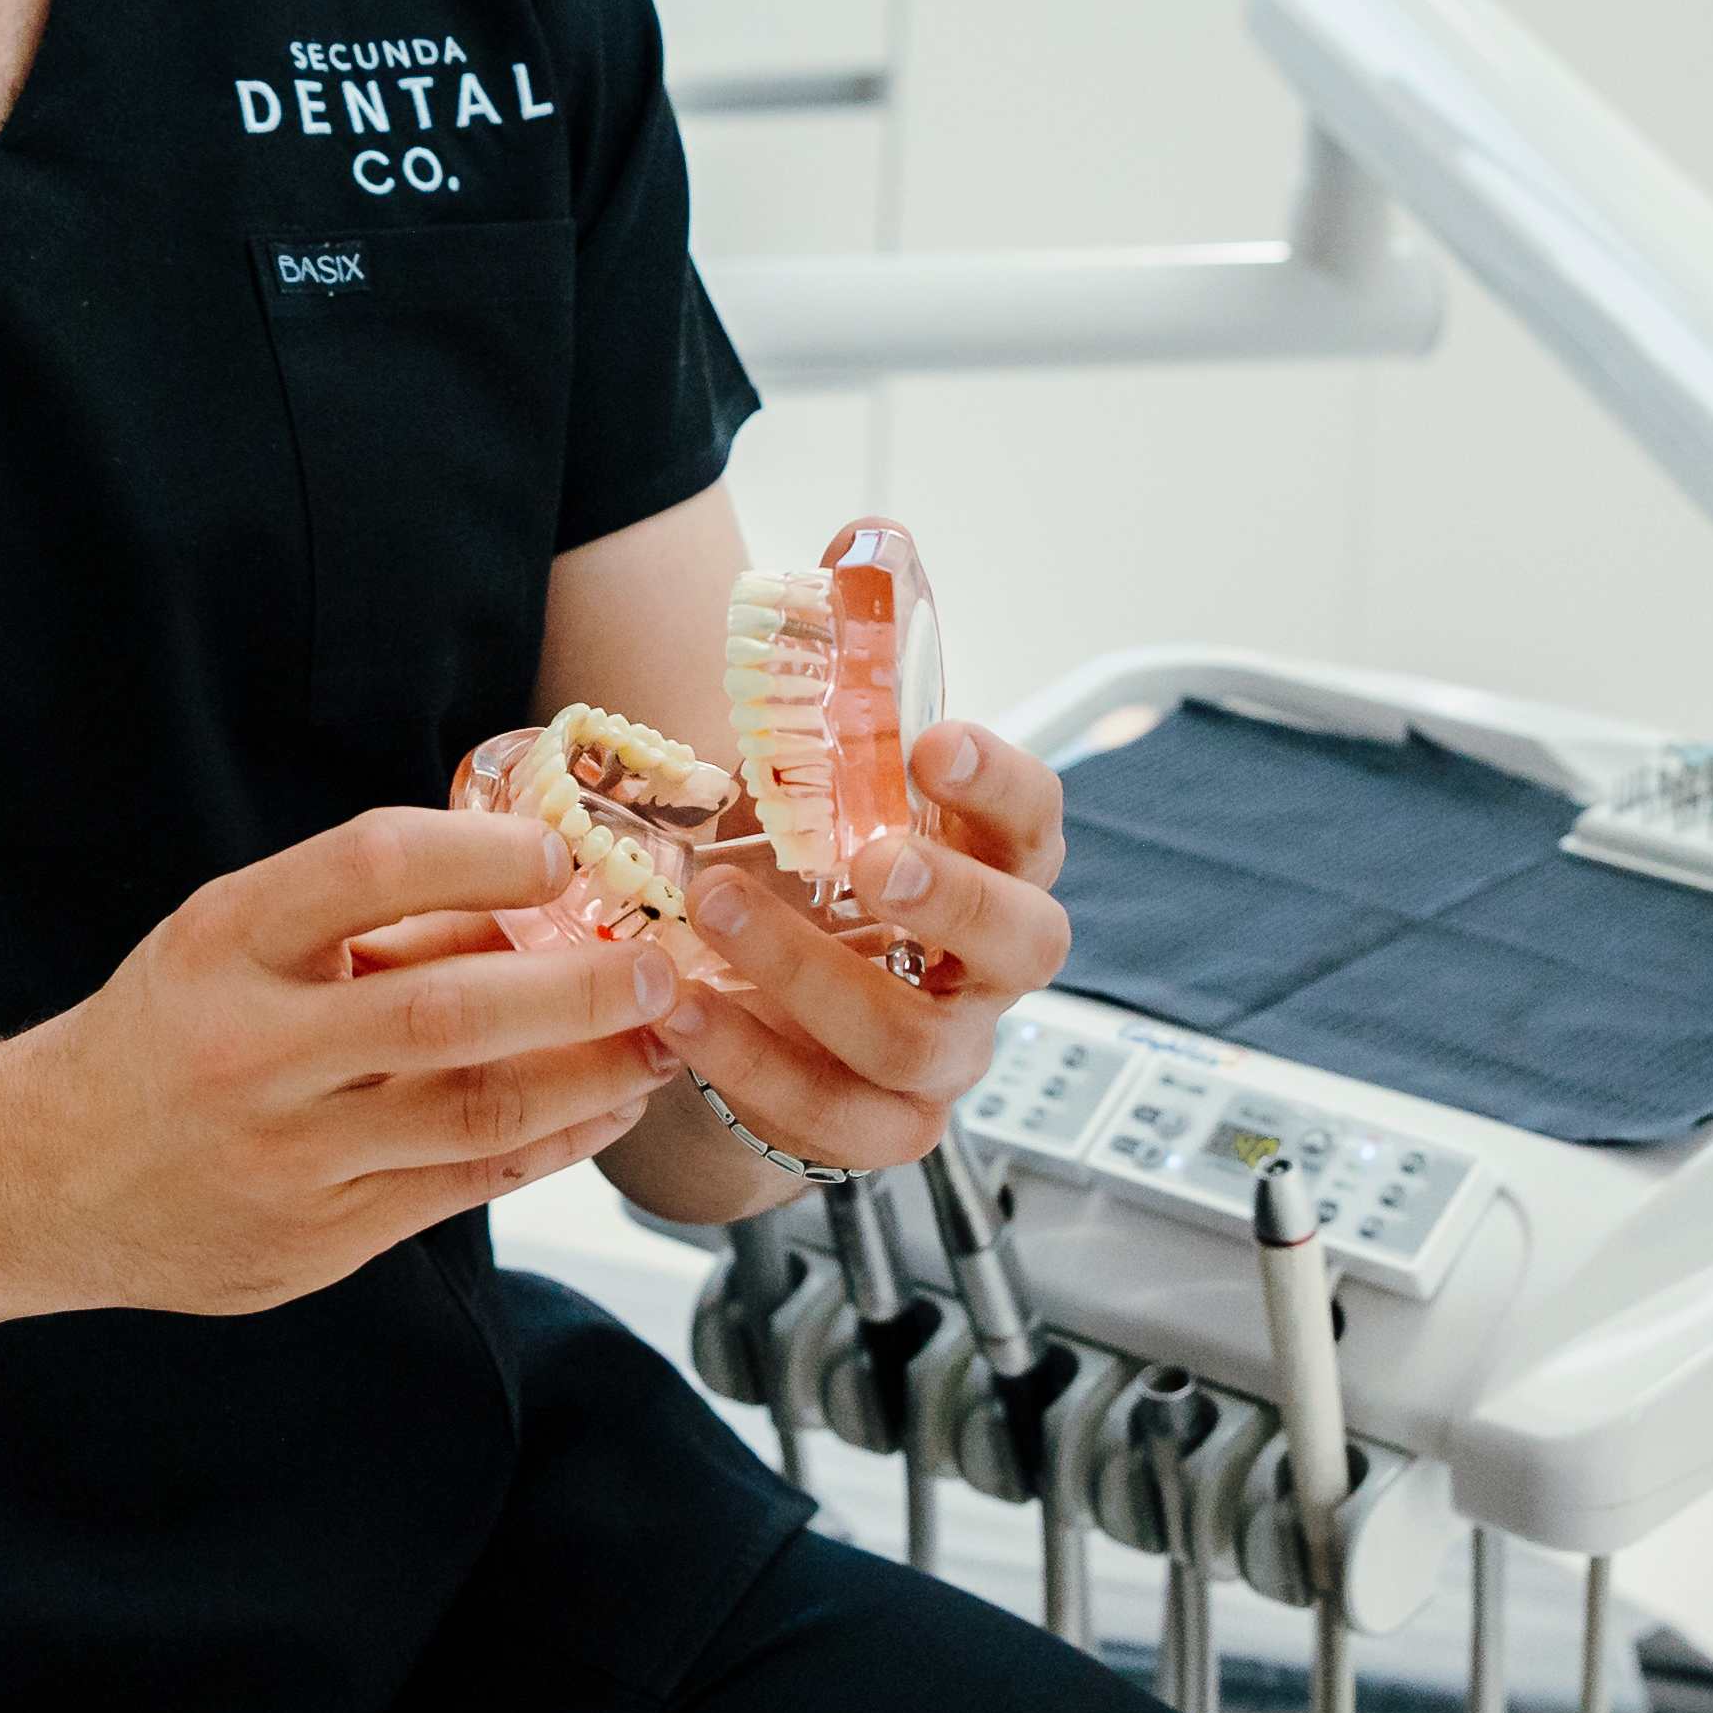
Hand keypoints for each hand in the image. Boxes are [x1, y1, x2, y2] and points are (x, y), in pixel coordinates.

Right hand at [0, 807, 683, 1318]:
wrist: (38, 1178)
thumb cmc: (164, 1033)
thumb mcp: (230, 941)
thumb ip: (368, 926)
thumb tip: (532, 900)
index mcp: (224, 942)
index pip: (371, 868)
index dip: (484, 854)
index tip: (564, 856)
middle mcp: (252, 1049)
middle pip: (449, 1011)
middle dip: (581, 989)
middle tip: (661, 967)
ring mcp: (285, 1158)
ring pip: (475, 1116)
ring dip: (591, 1077)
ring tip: (660, 1042)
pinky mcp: (314, 1243)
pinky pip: (461, 1190)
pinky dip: (548, 1147)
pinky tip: (601, 1111)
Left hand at [658, 721, 1069, 1182]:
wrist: (769, 1007)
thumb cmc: (807, 875)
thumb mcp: (817, 796)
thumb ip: (825, 714)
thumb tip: (823, 587)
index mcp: (993, 866)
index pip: (1033, 819)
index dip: (998, 783)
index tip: (932, 743)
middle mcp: (991, 965)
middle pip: (1024, 941)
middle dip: (952, 898)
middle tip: (872, 860)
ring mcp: (950, 1053)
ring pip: (913, 1037)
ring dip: (806, 972)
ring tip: (713, 908)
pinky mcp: (888, 1125)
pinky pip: (833, 1112)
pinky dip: (748, 1060)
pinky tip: (679, 1010)